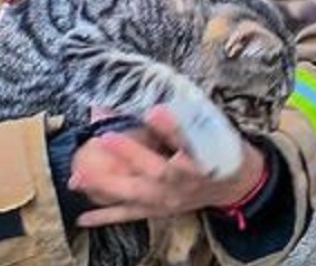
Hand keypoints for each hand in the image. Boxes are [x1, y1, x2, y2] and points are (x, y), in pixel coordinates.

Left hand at [69, 106, 266, 226]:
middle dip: (132, 154)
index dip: (171, 127)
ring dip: (108, 185)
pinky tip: (82, 215)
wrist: (235, 185)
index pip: (189, 141)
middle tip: (106, 137)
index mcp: (204, 156)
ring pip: (140, 194)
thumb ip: (180, 115)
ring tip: (80, 176)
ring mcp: (172, 199)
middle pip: (160, 171)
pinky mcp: (161, 211)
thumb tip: (148, 99)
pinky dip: (106, 216)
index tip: (154, 110)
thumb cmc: (218, 149)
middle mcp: (187, 181)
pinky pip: (131, 214)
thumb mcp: (209, 127)